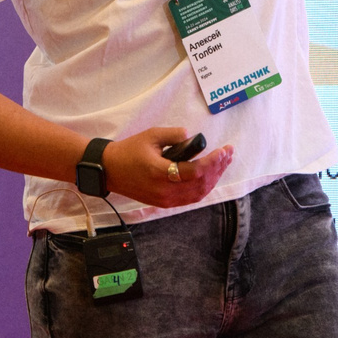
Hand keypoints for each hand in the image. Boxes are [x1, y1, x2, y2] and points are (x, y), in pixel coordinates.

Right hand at [102, 127, 233, 207]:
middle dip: (218, 168)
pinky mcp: (164, 203)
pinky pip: (190, 198)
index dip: (213, 162)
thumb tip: (192, 136)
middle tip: (228, 153)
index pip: (195, 171)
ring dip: (213, 178)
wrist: (110, 170)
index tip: (223, 150)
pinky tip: (211, 176)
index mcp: (160, 173)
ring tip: (223, 163)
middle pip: (200, 184)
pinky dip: (203, 188)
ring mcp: (164, 199)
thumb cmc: (129, 151)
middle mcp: (164, 190)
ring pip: (198, 194)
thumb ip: (174, 134)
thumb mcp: (151, 135)